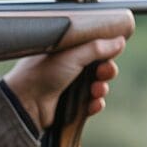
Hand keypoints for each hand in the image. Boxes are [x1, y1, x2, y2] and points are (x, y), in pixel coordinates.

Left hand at [2, 36, 127, 131]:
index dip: (105, 52)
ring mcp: (68, 87)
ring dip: (101, 88)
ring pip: (97, 86)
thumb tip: (120, 40)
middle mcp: (67, 67)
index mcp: (65, 51)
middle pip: (98, 68)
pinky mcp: (69, 105)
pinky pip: (91, 104)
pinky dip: (95, 104)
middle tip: (105, 72)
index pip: (92, 48)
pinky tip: (94, 104)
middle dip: (106, 71)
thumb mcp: (72, 55)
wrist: (26, 102)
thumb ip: (97, 48)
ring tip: (96, 91)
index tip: (113, 52)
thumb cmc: (43, 73)